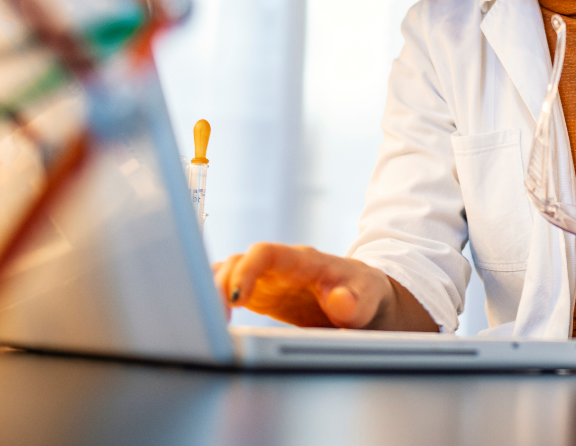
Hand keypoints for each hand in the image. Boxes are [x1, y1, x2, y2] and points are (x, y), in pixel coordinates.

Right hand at [212, 243, 438, 330]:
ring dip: (213, 292)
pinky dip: (215, 298)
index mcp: (304, 261)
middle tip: (216, 318)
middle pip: (238, 262)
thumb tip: (339, 300)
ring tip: (208, 321)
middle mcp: (281, 266)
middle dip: (220, 285)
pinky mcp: (262, 295)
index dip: (246, 271)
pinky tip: (207, 316)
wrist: (365, 300)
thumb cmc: (366, 294)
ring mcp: (269, 279)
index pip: (266, 254)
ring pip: (228, 273)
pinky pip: (230, 288)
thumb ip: (354, 302)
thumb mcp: (367, 299)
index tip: (236, 298)